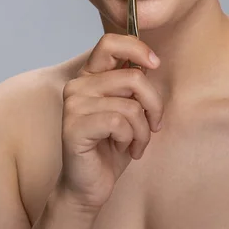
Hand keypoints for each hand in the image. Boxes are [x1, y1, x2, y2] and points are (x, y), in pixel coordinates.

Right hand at [55, 33, 162, 213]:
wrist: (90, 186)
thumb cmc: (112, 147)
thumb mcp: (130, 109)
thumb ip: (134, 85)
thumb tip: (151, 63)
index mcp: (90, 76)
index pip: (110, 42)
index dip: (138, 48)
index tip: (155, 64)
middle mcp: (78, 86)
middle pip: (133, 77)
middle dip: (153, 105)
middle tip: (153, 125)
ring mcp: (72, 105)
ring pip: (130, 105)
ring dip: (143, 130)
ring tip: (135, 142)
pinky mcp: (73, 127)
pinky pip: (119, 122)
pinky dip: (131, 139)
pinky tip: (124, 149)